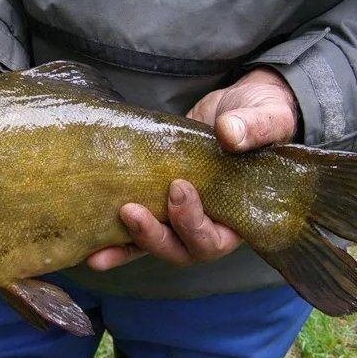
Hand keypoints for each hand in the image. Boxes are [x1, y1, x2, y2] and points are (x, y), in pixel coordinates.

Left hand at [88, 67, 298, 270]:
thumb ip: (256, 128)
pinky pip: (133, 231)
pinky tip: (88, 248)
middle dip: (154, 235)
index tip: (178, 188)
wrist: (238, 108)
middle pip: (181, 249)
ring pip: (153, 245)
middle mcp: (208, 224)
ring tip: (96, 249)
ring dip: (126, 246)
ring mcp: (178, 217)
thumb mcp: (268, 118)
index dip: (194, 222)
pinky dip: (113, 242)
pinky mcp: (154, 203)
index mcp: (239, 216)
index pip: (216, 238)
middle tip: (131, 210)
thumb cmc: (261, 118)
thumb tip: (230, 133)